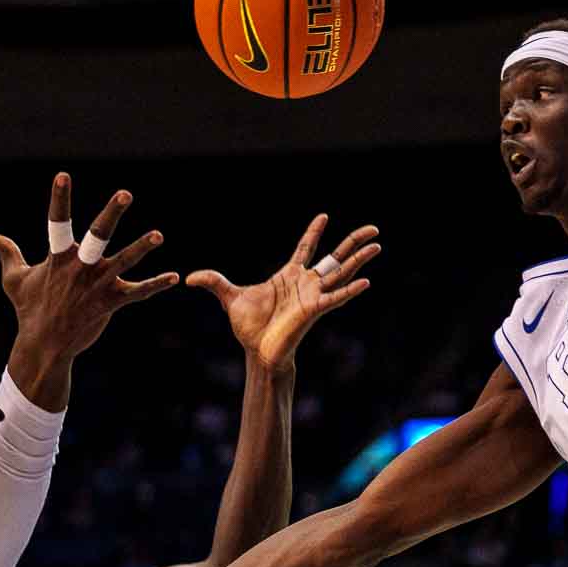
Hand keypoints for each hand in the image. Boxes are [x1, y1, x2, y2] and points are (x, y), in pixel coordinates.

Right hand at [0, 174, 180, 393]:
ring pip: (124, 262)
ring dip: (141, 247)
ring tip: (158, 235)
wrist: (44, 346)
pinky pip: (137, 293)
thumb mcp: (14, 279)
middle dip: (111, 213)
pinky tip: (174, 277)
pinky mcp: (111, 302)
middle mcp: (80, 268)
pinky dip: (156, 285)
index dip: (60, 198)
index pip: (57, 222)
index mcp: (58, 257)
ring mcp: (97, 285)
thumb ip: (6, 253)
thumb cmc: (29, 310)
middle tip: (125, 193)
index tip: (63, 175)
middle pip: (97, 235)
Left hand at [188, 213, 378, 371]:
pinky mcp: (316, 309)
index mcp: (290, 276)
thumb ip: (213, 282)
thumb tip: (188, 278)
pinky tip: (367, 281)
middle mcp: (307, 283)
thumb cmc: (249, 327)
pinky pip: (337, 297)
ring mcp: (314, 295)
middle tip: (373, 229)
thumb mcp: (229, 297)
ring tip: (378, 245)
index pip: (306, 248)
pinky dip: (351, 290)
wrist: (258, 351)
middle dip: (354, 242)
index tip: (324, 215)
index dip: (314, 232)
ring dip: (360, 259)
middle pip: (335, 256)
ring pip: (342, 272)